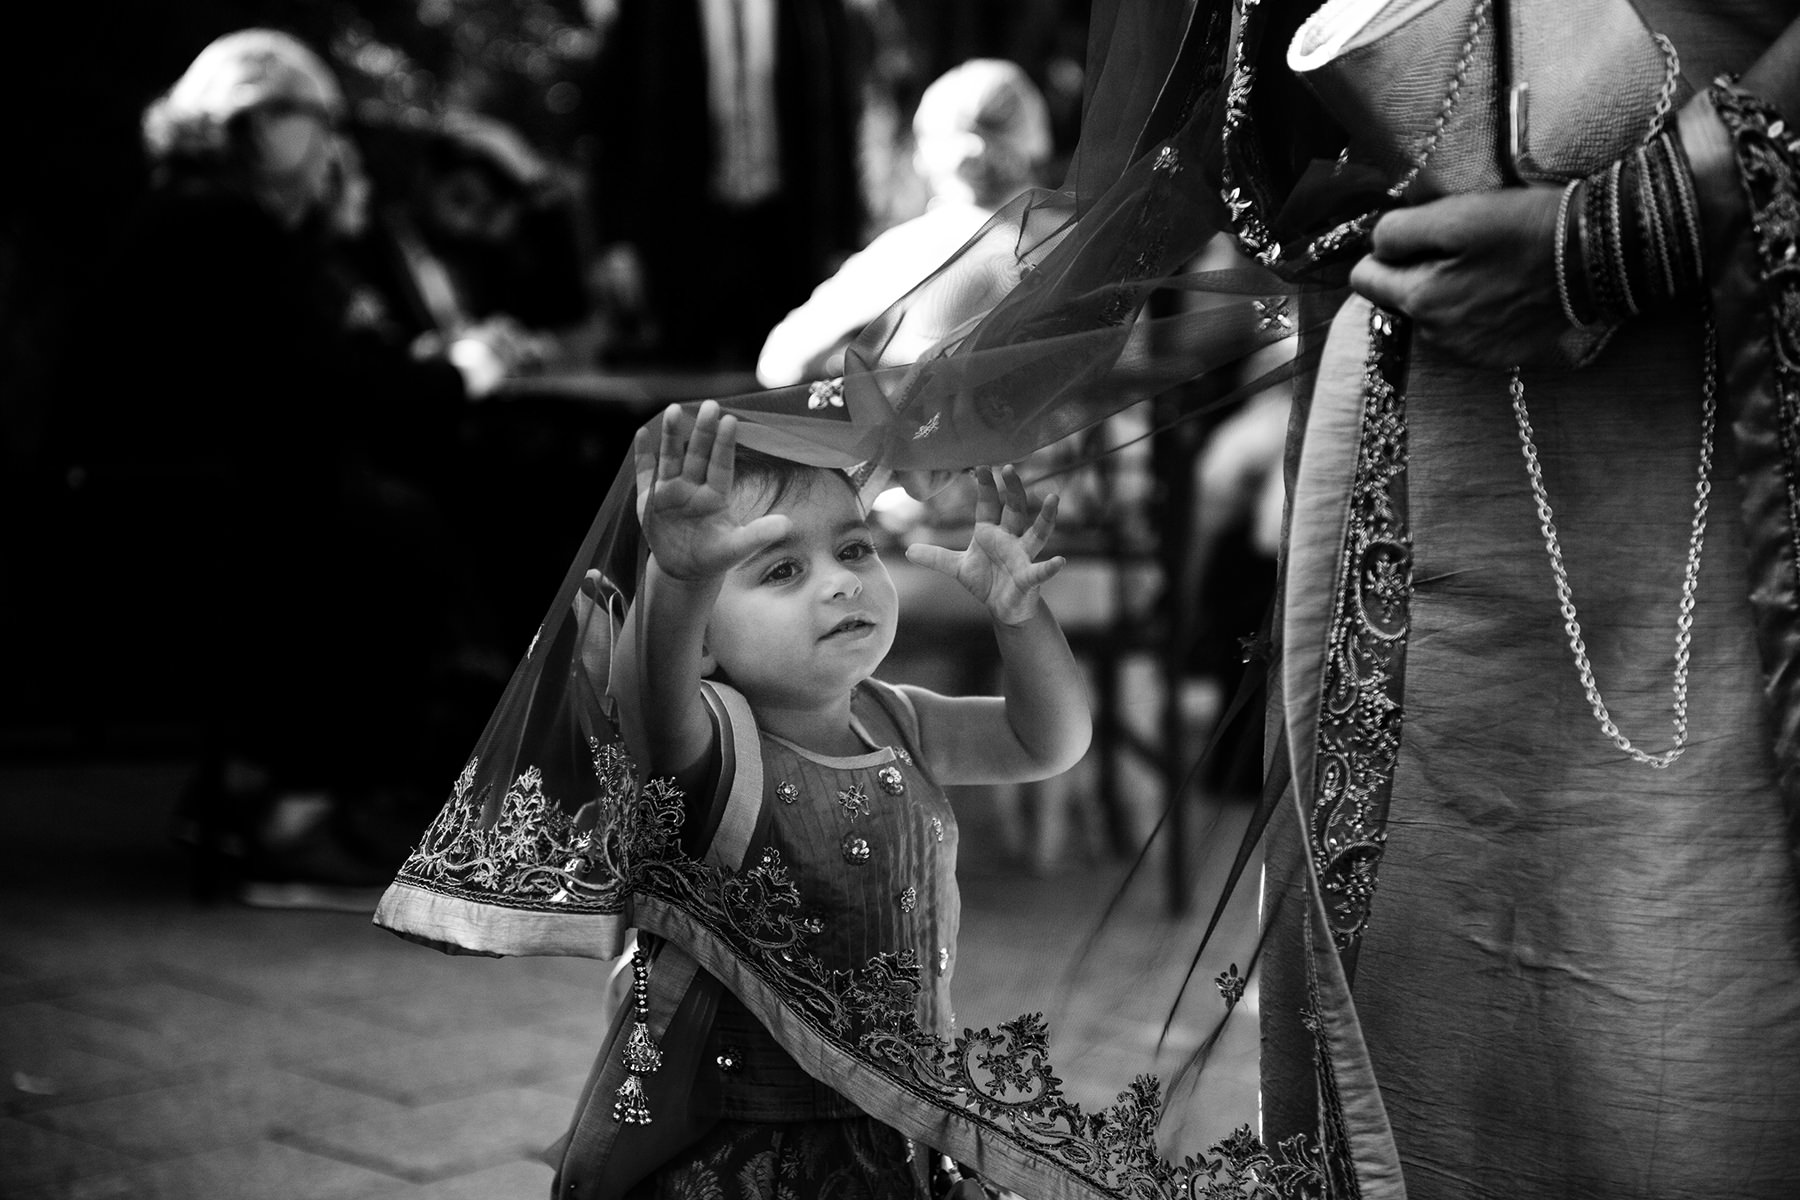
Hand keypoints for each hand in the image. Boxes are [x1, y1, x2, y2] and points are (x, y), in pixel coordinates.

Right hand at [635, 401, 789, 581]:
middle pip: (698, 454)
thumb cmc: (716, 556)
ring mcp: (671, 490)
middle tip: (709, 405)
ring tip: (673, 410)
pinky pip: (645, 473)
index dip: (725, 444)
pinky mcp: (649, 498)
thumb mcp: (738, 548)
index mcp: (717, 494)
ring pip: (671, 457)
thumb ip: (759, 534)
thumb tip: (788, 524)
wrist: (685, 570)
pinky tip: (641, 434)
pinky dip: (642, 455)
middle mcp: (694, 486)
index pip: (722, 465)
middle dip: (702, 431)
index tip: (731, 420)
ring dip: (670, 435)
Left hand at [905, 465, 1064, 625]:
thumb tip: (907, 550)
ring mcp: (1023, 557)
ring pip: (1036, 533)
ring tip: (1053, 498)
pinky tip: (1060, 561)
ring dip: (1045, 517)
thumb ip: (935, 557)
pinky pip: (1040, 571)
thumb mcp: (958, 567)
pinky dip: (1050, 567)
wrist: (1004, 608)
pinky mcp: (1029, 578)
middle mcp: (1010, 539)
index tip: (982, 466)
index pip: (989, 505)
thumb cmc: (987, 581)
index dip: (986, 487)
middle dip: (1013, 490)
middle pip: (1014, 510)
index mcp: (991, 532)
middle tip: (1010, 468)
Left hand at [1349, 186, 1585, 367]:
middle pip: (1397, 300)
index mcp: (1418, 301)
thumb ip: (1397, 232)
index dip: (1385, 252)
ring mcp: (1467, 353)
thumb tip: (1376, 248)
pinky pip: (1464, 334)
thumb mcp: (1453, 215)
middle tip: (1460, 250)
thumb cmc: (1522, 228)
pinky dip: (1474, 314)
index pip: (1363, 279)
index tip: (1417, 237)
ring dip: (1445, 295)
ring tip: (1487, 269)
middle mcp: (1435, 337)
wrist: (1596, 256)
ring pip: (1431, 318)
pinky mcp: (1496, 357)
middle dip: (1416, 275)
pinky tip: (1504, 293)